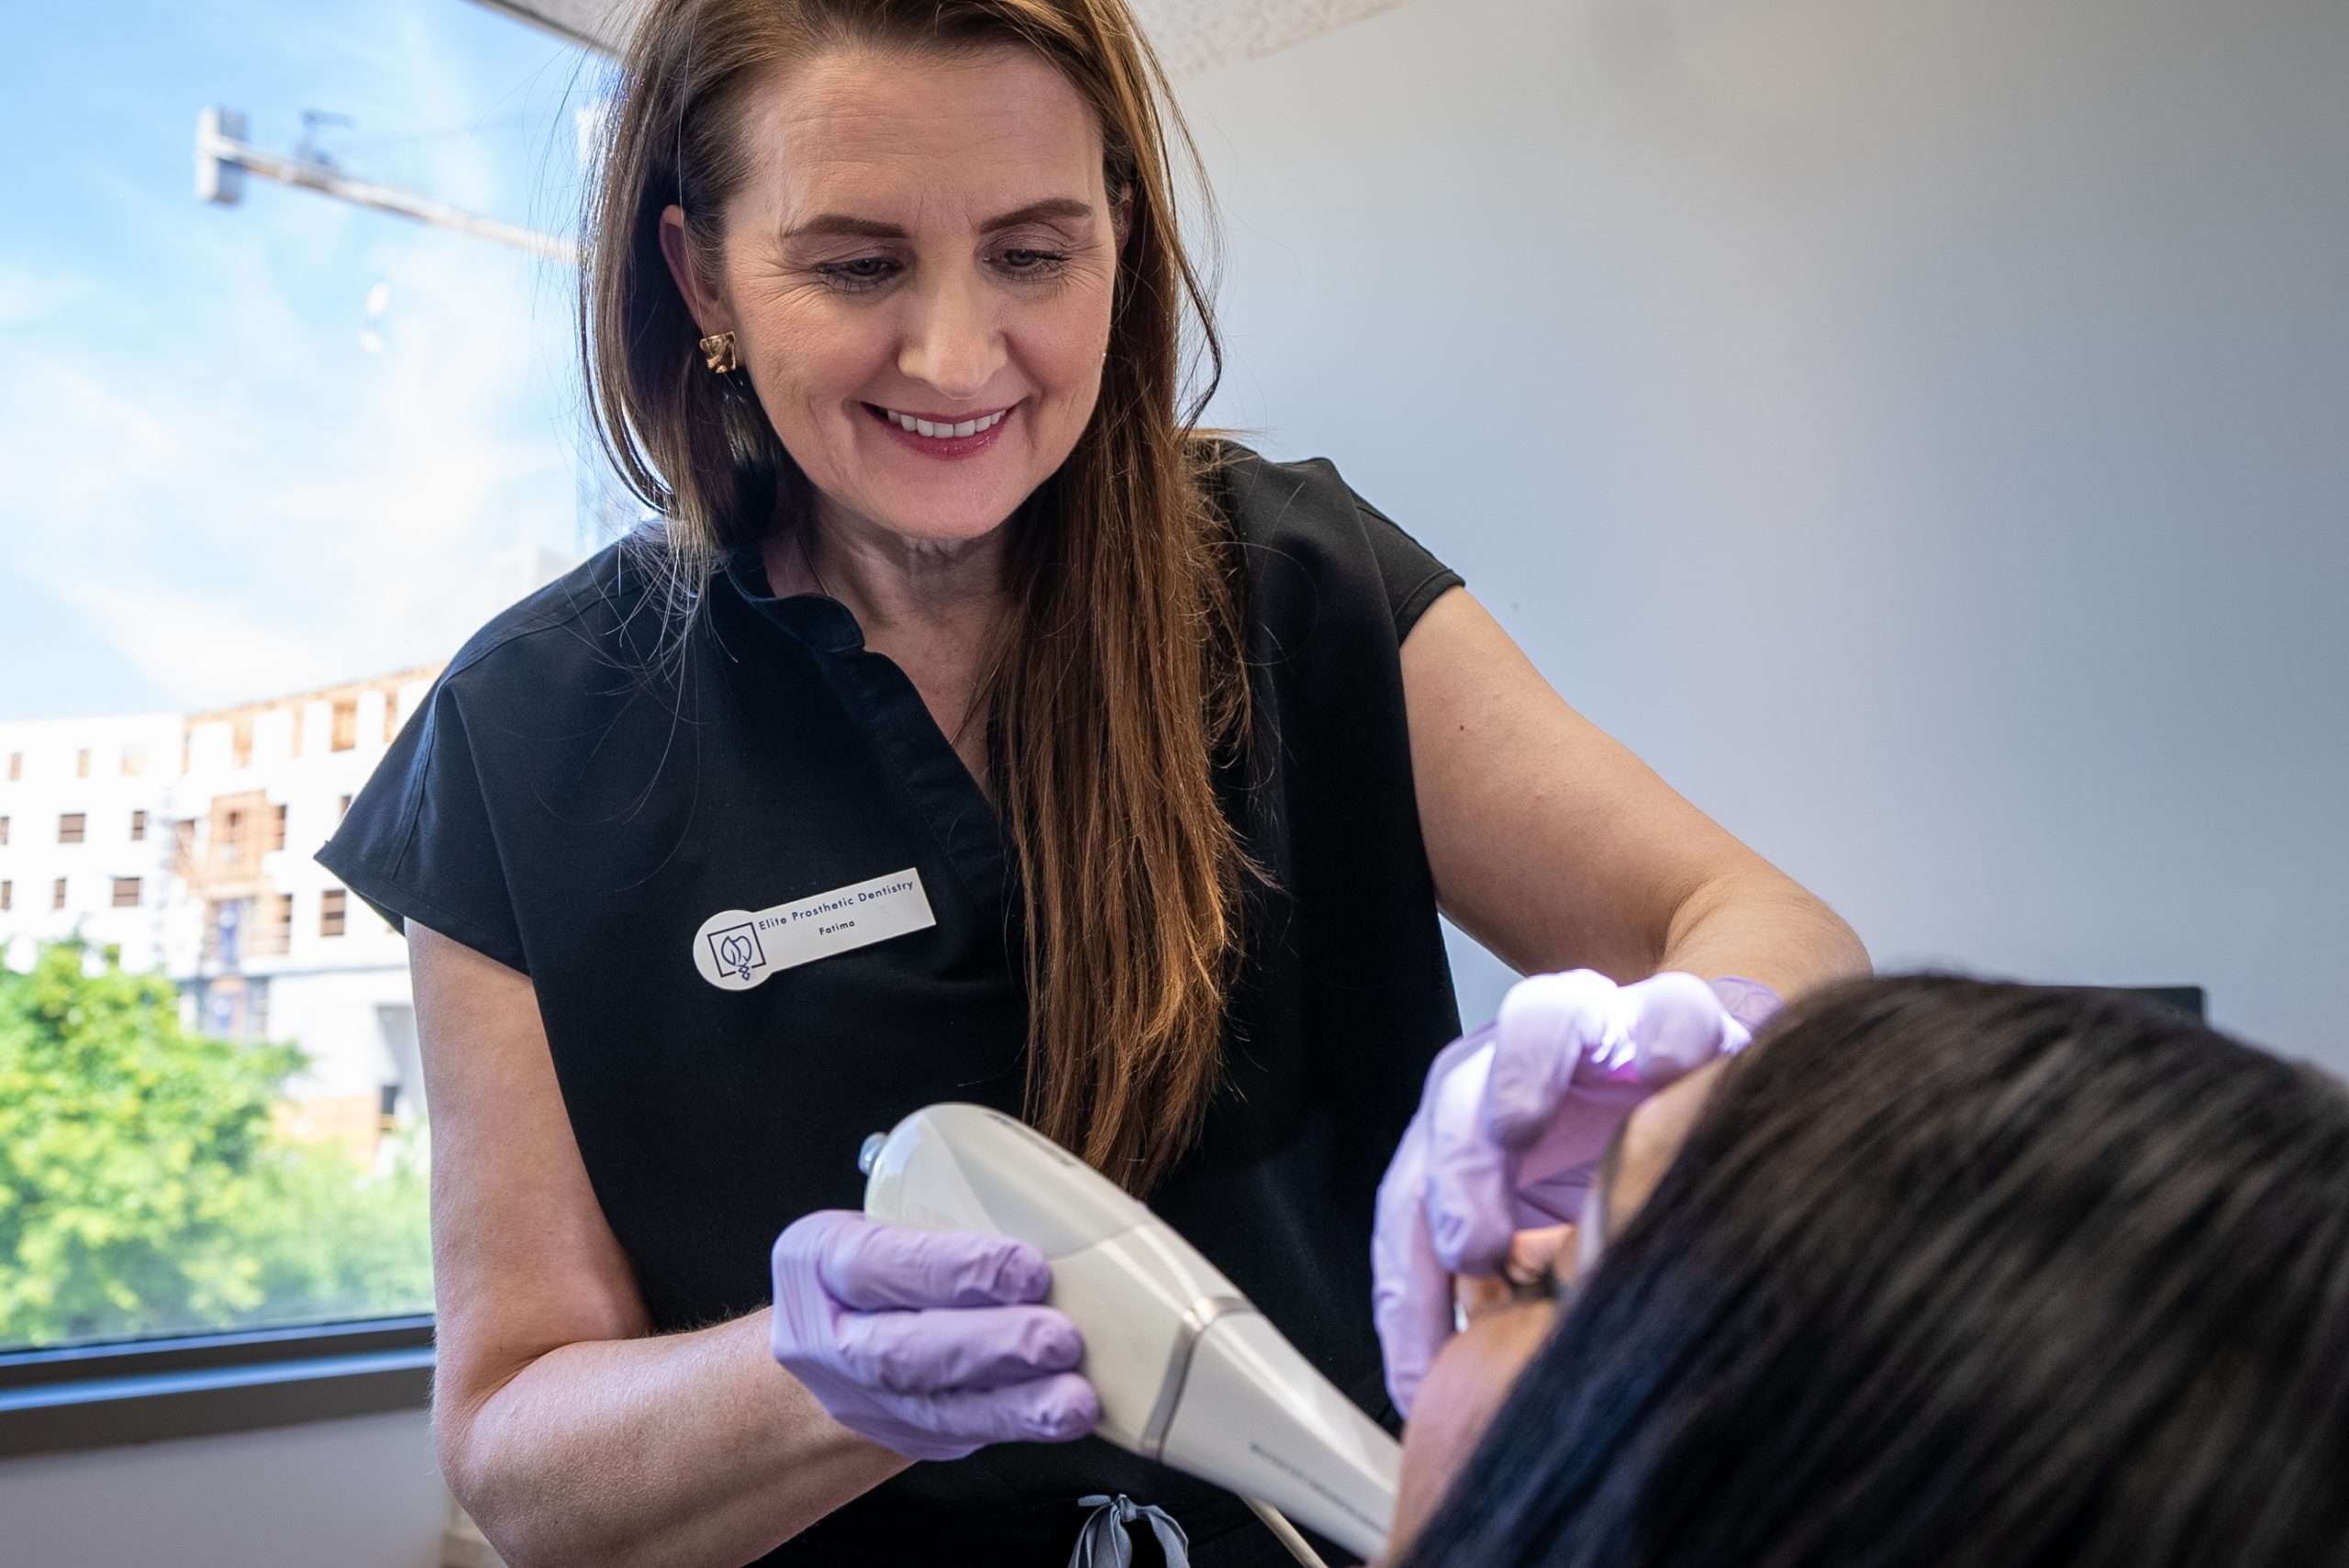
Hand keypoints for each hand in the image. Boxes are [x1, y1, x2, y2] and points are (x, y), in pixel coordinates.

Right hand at [770, 1210, 1099, 1461]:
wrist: (831, 1335)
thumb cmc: (880, 1259)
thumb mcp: (882, 1217)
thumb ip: (946, 1214)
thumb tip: (1058, 1212)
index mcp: (819, 1258)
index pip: (881, 1262)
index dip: (956, 1269)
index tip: (1029, 1270)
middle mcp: (832, 1337)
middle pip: (906, 1350)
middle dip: (992, 1346)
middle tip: (1060, 1340)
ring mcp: (866, 1397)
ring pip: (939, 1407)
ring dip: (1016, 1404)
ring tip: (1074, 1399)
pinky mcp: (907, 1433)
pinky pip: (964, 1433)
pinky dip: (1019, 1423)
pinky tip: (1063, 1416)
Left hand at [1372, 970, 1757, 1414]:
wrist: (1711, 1081)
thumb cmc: (1621, 1173)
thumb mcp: (1549, 1250)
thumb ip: (1504, 1296)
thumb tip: (1458, 1387)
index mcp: (1467, 1130)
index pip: (1410, 1208)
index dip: (1408, 1293)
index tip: (1420, 1376)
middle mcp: (1514, 1070)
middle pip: (1455, 1103)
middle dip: (1452, 1175)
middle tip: (1471, 1250)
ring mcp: (1596, 1029)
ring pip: (1535, 1026)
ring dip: (1518, 1077)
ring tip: (1519, 1129)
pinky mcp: (1680, 1014)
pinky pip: (1668, 1012)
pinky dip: (1662, 1035)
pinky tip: (1661, 1072)